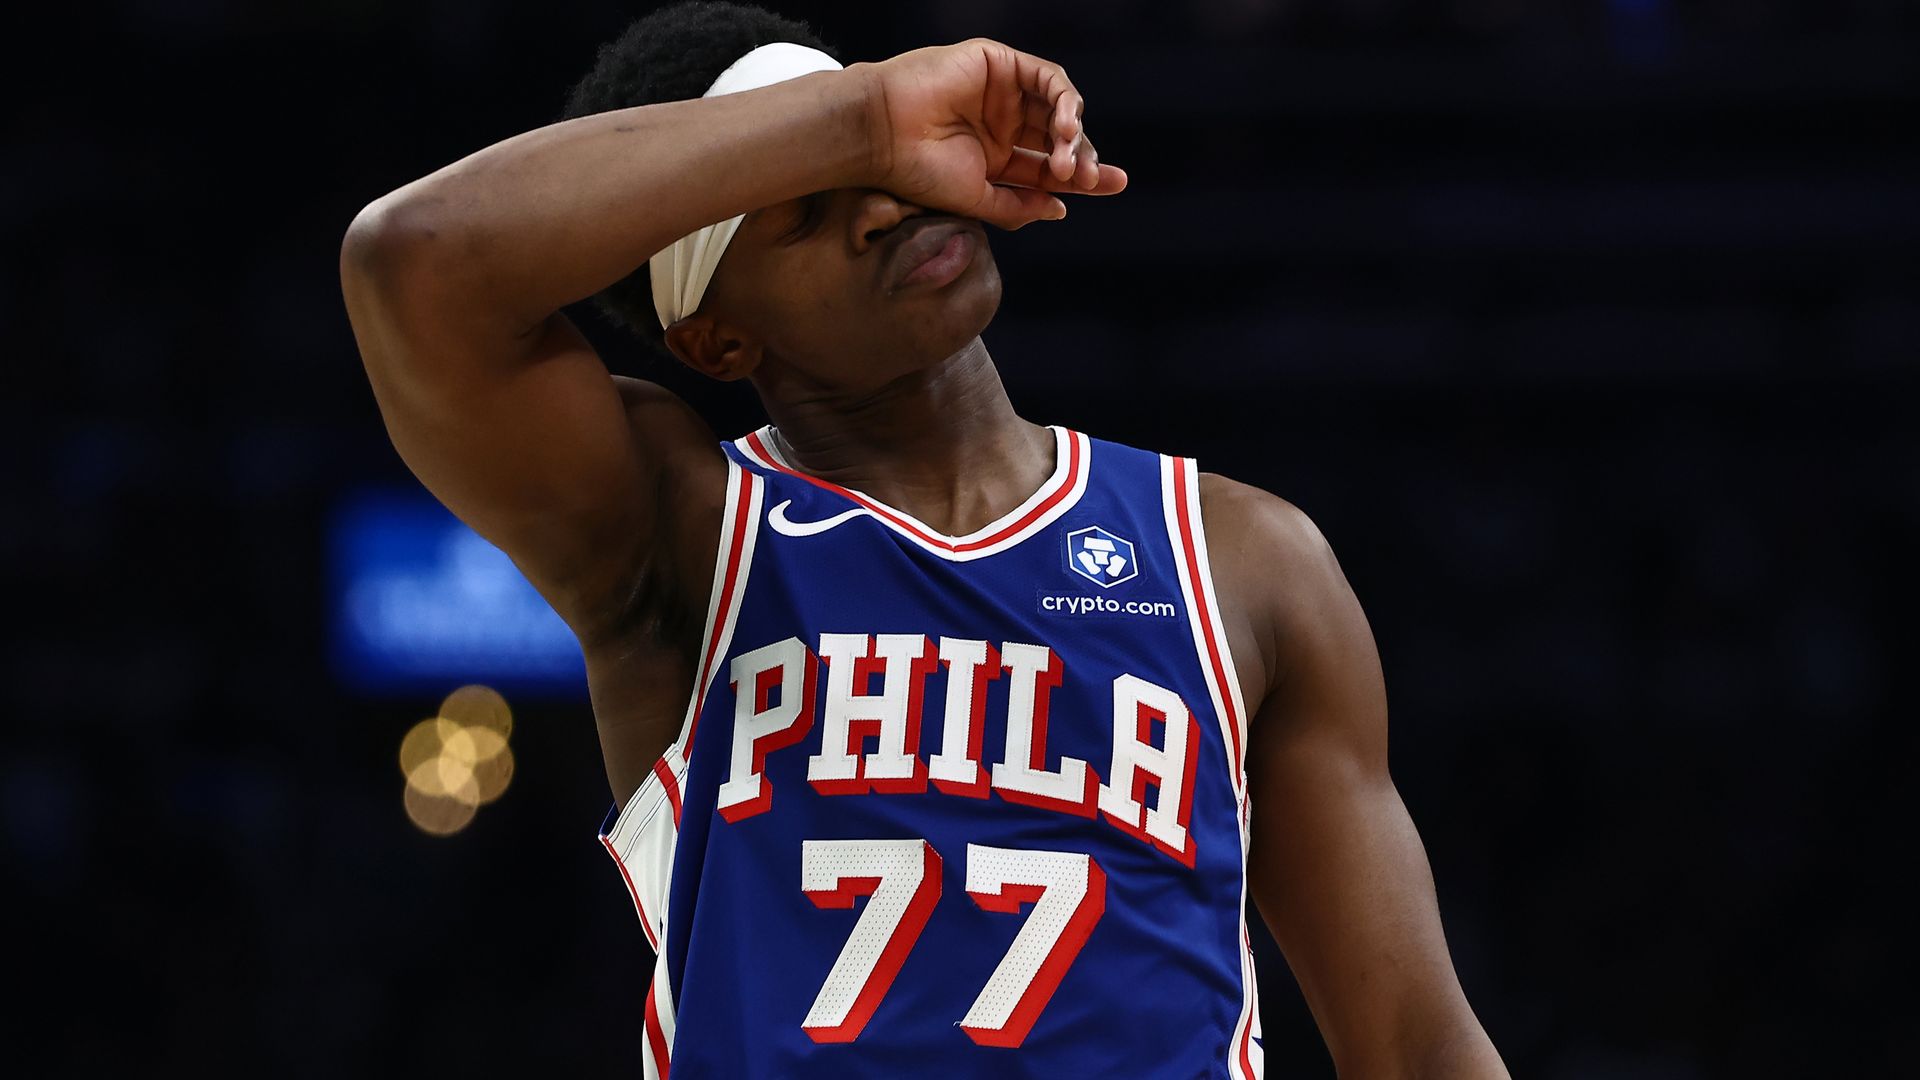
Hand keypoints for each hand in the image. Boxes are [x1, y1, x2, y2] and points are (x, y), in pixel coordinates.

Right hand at [849, 38, 1128, 229]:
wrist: (882, 135)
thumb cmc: (917, 172)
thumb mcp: (977, 199)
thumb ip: (1018, 205)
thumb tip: (1061, 209)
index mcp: (996, 156)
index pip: (1050, 165)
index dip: (1085, 176)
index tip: (1113, 185)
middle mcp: (1002, 123)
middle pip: (1060, 137)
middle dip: (1084, 156)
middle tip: (1090, 178)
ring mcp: (1001, 92)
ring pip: (1058, 106)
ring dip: (1073, 132)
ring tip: (1069, 160)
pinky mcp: (998, 62)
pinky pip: (1046, 76)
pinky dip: (1063, 99)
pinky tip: (1064, 126)